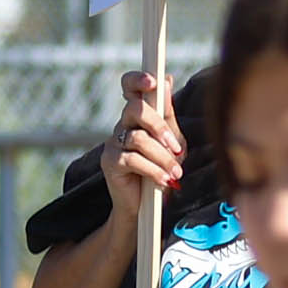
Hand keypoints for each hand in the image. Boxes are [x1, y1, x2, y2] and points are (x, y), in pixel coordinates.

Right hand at [99, 69, 185, 231]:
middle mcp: (122, 124)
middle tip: (178, 148)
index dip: (137, 80)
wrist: (146, 207)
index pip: (129, 87)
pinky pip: (132, 159)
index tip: (153, 81)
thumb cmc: (161, 169)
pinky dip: (153, 170)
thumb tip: (167, 80)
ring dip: (162, 157)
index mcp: (137, 116)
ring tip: (176, 173)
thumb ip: (168, 115)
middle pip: (135, 109)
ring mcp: (113, 142)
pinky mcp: (110, 162)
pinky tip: (164, 181)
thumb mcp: (171, 142)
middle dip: (159, 126)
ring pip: (138, 138)